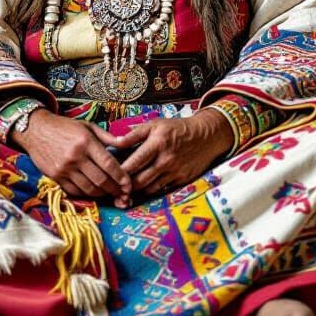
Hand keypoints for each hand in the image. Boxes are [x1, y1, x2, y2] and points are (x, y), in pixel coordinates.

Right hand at [16, 110, 133, 206]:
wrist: (36, 130)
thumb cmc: (64, 126)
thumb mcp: (87, 126)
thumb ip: (106, 136)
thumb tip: (125, 143)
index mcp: (86, 141)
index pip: (108, 163)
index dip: (121, 177)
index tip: (129, 184)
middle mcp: (75, 156)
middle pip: (100, 180)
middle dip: (115, 190)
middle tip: (124, 194)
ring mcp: (64, 168)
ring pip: (88, 189)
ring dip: (102, 194)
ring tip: (111, 194)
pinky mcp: (55, 177)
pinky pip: (75, 191)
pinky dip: (87, 194)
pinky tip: (94, 192)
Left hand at [119, 110, 233, 198]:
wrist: (205, 136)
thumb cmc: (176, 128)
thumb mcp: (155, 124)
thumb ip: (134, 135)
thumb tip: (115, 142)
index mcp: (157, 143)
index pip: (135, 162)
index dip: (120, 171)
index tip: (109, 174)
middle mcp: (166, 160)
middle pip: (140, 180)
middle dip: (125, 186)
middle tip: (114, 187)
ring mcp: (174, 172)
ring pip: (149, 188)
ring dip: (137, 190)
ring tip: (125, 189)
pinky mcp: (181, 180)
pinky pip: (161, 190)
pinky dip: (150, 189)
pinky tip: (143, 187)